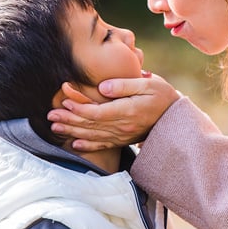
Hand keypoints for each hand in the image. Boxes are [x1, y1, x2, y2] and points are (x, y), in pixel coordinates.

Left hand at [47, 74, 179, 150]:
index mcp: (127, 110)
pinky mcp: (124, 140)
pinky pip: (103, 145)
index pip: (97, 112)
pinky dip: (88, 145)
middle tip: (50, 116)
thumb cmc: (162, 95)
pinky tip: (74, 144)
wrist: (177, 117)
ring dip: (73, 132)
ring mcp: (123, 135)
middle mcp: (123, 126)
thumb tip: (102, 87)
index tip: (64, 102)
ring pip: (93, 135)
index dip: (79, 108)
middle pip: (91, 124)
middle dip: (69, 120)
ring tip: (55, 128)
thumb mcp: (148, 83)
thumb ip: (124, 85)